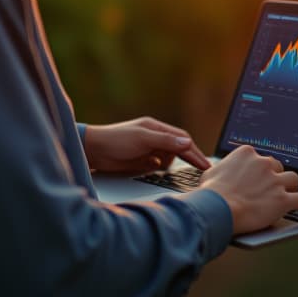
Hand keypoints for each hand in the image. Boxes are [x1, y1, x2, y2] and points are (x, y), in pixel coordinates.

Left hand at [82, 117, 209, 174]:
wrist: (93, 151)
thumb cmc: (115, 140)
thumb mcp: (142, 139)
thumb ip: (165, 141)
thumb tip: (187, 143)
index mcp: (156, 128)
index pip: (181, 139)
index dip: (194, 151)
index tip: (204, 163)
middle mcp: (154, 138)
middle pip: (178, 148)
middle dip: (190, 158)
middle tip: (202, 170)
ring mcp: (148, 149)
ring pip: (168, 158)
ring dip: (171, 163)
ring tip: (169, 168)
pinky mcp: (141, 160)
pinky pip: (157, 166)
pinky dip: (160, 168)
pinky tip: (156, 169)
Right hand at [200, 145, 297, 234]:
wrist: (216, 209)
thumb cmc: (210, 194)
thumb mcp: (210, 173)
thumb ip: (222, 168)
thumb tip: (219, 169)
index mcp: (247, 153)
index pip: (259, 158)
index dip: (259, 170)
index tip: (257, 177)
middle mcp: (264, 163)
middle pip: (277, 167)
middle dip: (274, 178)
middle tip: (268, 190)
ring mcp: (275, 181)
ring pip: (293, 179)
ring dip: (291, 187)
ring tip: (290, 195)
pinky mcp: (282, 200)